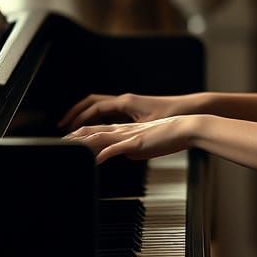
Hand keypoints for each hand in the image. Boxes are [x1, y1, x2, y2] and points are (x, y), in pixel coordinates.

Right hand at [57, 93, 187, 132]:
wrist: (192, 115)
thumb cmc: (172, 120)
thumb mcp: (145, 135)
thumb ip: (124, 143)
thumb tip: (107, 153)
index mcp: (125, 103)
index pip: (94, 107)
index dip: (78, 117)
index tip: (67, 127)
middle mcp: (127, 102)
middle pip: (94, 104)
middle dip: (78, 113)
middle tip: (64, 125)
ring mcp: (132, 107)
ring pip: (104, 108)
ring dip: (90, 116)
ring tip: (77, 129)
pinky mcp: (138, 113)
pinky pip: (115, 114)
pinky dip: (103, 120)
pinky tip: (100, 131)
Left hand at [61, 115, 190, 164]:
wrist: (184, 128)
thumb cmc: (167, 137)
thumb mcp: (143, 145)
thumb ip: (128, 149)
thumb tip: (120, 155)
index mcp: (122, 129)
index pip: (93, 130)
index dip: (77, 135)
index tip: (64, 142)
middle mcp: (121, 130)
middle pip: (90, 131)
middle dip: (71, 138)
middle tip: (55, 145)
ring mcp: (127, 135)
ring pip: (99, 136)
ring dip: (81, 144)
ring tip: (67, 149)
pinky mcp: (136, 142)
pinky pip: (116, 148)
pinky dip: (104, 154)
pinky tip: (95, 160)